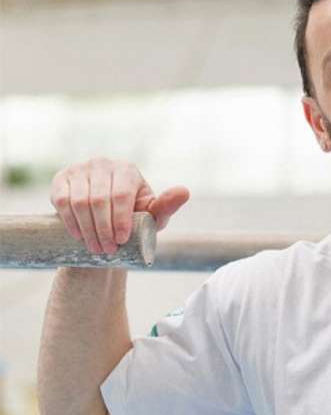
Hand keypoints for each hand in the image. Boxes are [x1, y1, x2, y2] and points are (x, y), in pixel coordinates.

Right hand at [50, 158, 189, 254]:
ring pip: (79, 201)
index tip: (121, 240)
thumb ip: (167, 206)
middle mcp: (102, 164)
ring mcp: (79, 169)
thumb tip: (185, 192)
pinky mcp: (61, 179)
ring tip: (96, 247)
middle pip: (99, 199)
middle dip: (103, 229)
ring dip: (86, 228)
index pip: (121, 195)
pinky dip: (69, 220)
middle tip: (108, 250)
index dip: (120, 219)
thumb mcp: (153, 215)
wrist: (106, 221)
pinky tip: (78, 235)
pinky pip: (61, 200)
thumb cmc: (135, 217)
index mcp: (127, 170)